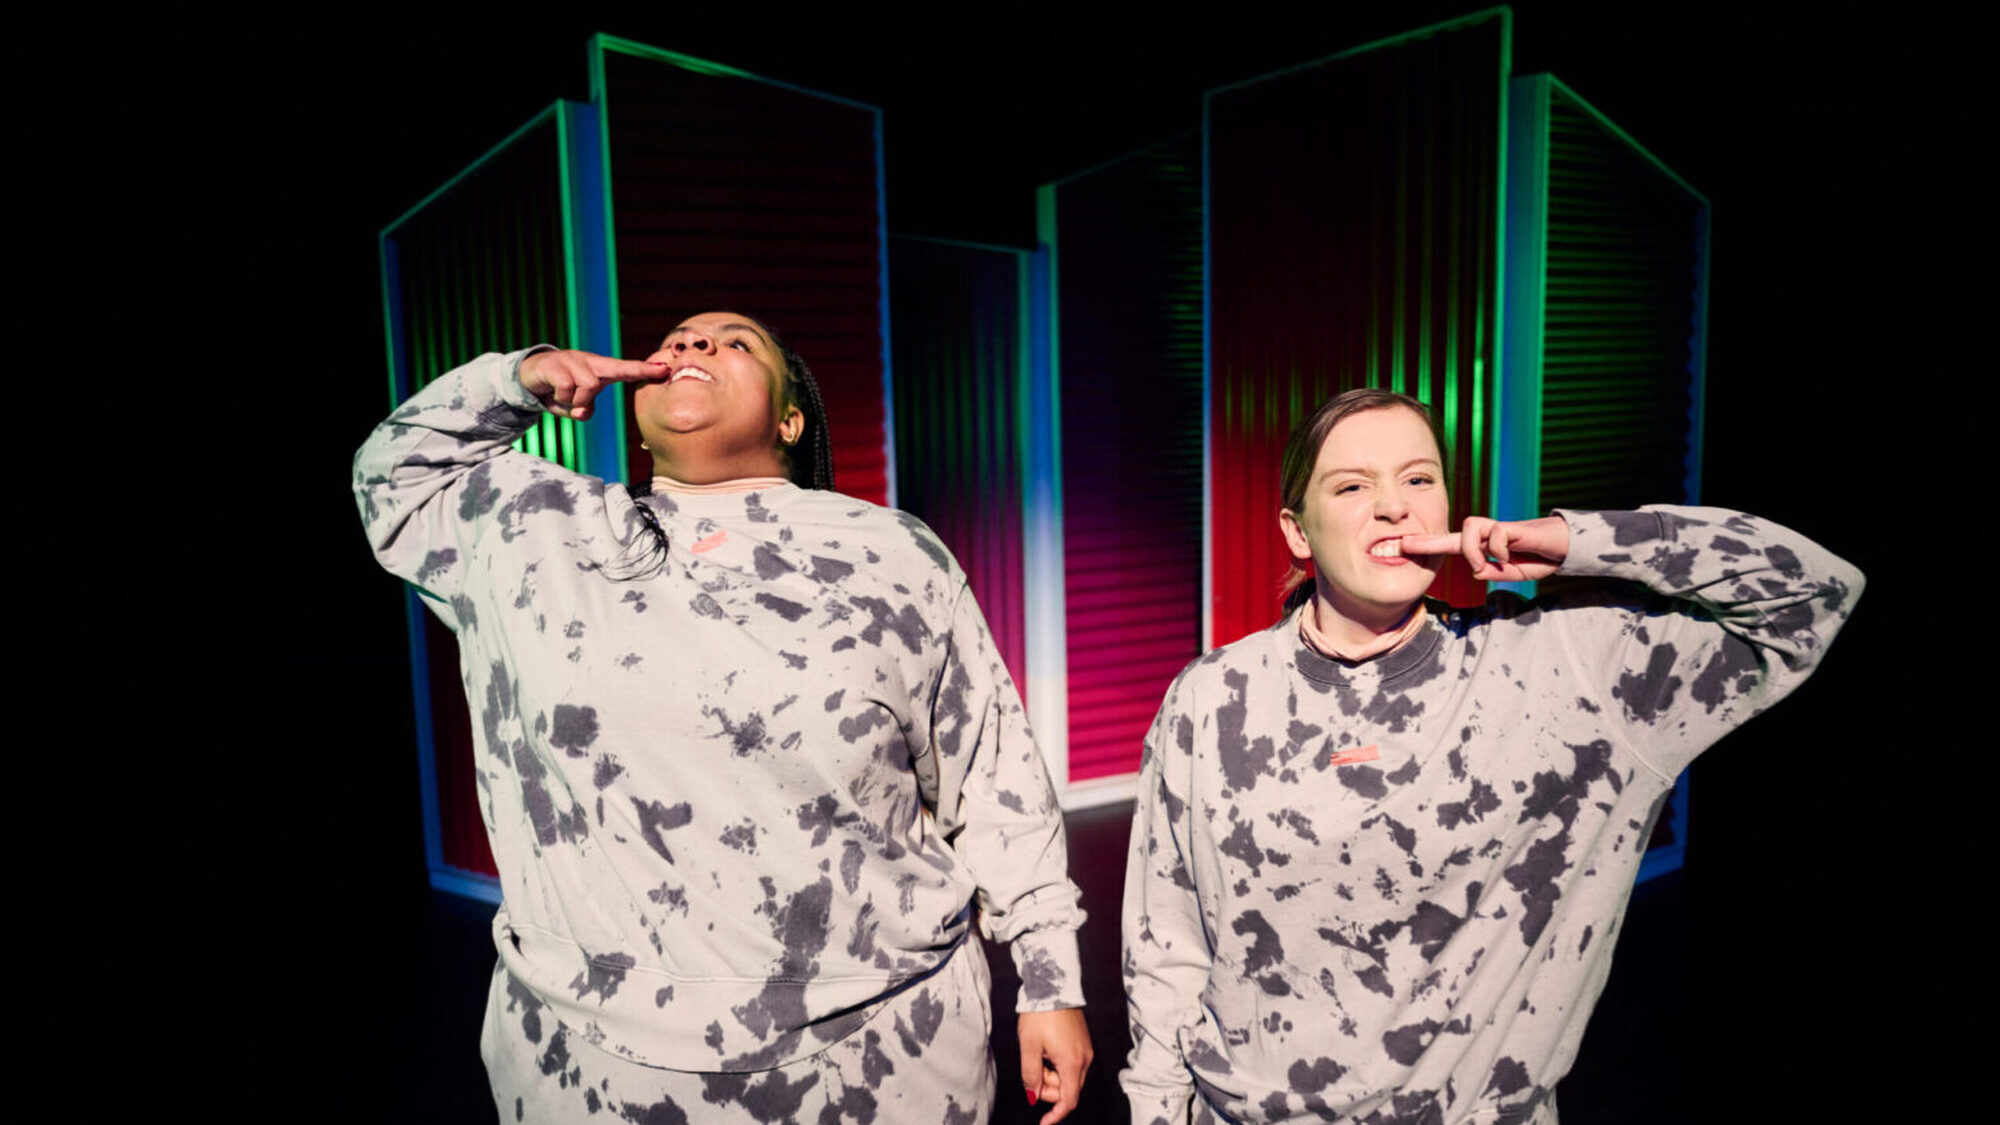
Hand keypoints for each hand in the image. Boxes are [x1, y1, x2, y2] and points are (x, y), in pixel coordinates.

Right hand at [517, 349, 667, 419]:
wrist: (529, 376)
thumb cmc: (561, 391)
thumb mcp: (576, 405)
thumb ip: (585, 410)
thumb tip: (584, 413)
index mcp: (599, 370)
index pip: (626, 368)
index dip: (645, 370)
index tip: (665, 369)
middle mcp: (589, 361)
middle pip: (612, 373)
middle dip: (606, 390)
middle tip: (579, 405)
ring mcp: (572, 360)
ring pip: (588, 386)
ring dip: (576, 400)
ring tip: (563, 399)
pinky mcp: (554, 364)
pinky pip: (567, 388)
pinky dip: (561, 400)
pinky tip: (552, 395)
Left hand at [1017, 1008, 1091, 1121]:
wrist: (1053, 987)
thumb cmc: (1041, 1014)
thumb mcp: (1029, 1046)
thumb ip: (1030, 1075)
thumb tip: (1033, 1095)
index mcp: (1072, 1062)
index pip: (1069, 1100)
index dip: (1056, 1114)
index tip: (1044, 1122)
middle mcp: (1084, 1059)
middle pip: (1068, 1089)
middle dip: (1049, 1089)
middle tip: (1033, 1071)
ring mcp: (1085, 1050)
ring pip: (1069, 1077)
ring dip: (1052, 1076)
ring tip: (1038, 1055)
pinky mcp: (1083, 1043)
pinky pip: (1071, 1064)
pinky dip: (1057, 1066)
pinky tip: (1046, 1051)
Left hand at [1402, 516, 1569, 582]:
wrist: (1564, 546)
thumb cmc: (1537, 558)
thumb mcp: (1511, 573)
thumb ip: (1493, 572)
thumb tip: (1475, 570)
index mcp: (1484, 549)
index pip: (1450, 546)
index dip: (1427, 547)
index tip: (1401, 548)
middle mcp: (1487, 536)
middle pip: (1452, 534)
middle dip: (1427, 541)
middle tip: (1404, 544)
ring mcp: (1499, 529)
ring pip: (1470, 528)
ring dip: (1473, 550)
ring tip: (1485, 564)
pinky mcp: (1514, 527)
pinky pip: (1496, 534)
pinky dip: (1499, 549)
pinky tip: (1509, 556)